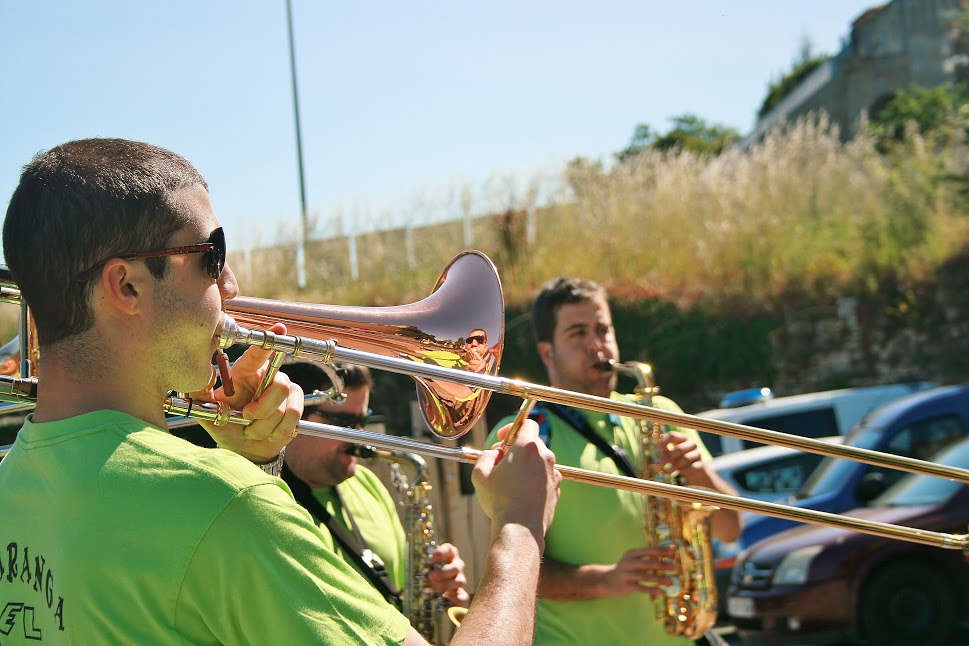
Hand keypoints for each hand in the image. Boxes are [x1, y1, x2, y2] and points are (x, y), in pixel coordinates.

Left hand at [193, 322, 303, 462]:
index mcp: (246, 372)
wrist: (243, 447)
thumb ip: (199, 392)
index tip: (279, 329)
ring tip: (252, 429)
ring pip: (282, 407)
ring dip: (263, 426)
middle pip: (278, 386)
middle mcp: (268, 377)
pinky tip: (267, 433)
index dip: (269, 342)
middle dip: (260, 409)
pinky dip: (277, 431)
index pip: (258, 354)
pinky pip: (292, 418)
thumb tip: (199, 374)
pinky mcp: (295, 405)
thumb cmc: (226, 424)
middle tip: (246, 417)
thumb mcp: (206, 410)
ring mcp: (285, 390)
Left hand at [426, 543, 469, 606]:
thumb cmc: (432, 566)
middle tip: (430, 576)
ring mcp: (460, 577)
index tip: (431, 560)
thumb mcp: (429, 561)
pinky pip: (464, 596)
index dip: (440, 553)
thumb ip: (427, 561)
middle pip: (455, 568)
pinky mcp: (460, 590)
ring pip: (460, 581)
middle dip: (442, 573)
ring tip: (434, 586)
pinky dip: (457, 598)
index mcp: (450, 553)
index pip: (448, 549)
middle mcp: (457, 564)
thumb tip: (425, 564)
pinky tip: (447, 597)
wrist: (439, 577)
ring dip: (446, 585)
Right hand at [474, 419, 560, 537]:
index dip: (513, 427)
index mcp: (527, 447)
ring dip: (525, 464)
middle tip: (501, 461)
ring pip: (538, 460)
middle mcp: (545, 456)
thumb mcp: (480, 474)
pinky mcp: (557, 488)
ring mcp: (553, 473)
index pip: (527, 423)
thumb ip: (486, 455)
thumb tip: (495, 453)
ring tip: (509, 480)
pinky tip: (520, 493)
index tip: (502, 438)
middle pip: (532, 442)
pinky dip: (534, 479)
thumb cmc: (499, 501)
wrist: (520, 529)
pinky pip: (544, 476)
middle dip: (516, 447)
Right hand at [598, 546, 677, 597]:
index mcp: (632, 553)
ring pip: (646, 577)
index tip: (674, 552)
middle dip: (662, 565)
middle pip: (648, 563)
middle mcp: (629, 562)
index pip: (649, 551)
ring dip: (659, 579)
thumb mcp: (633, 560)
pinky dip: (652, 590)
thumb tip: (668, 559)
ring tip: (671, 582)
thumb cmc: (627, 569)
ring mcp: (627, 574)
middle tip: (675, 566)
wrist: (607, 580)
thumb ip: (647, 558)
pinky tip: (662, 592)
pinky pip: (642, 588)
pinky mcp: (627, 586)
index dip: (661, 551)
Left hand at [658, 431, 714, 487]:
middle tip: (660, 462)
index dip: (664, 443)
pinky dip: (682, 470)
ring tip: (665, 470)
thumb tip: (658, 453)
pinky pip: (691, 467)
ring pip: (685, 458)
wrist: (695, 470)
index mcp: (683, 437)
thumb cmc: (679, 458)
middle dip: (668, 456)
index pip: (672, 435)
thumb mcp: (671, 454)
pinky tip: (676, 473)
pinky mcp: (701, 464)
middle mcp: (692, 443)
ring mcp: (698, 453)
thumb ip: (665, 451)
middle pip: (679, 448)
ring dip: (674, 465)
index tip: (659, 451)